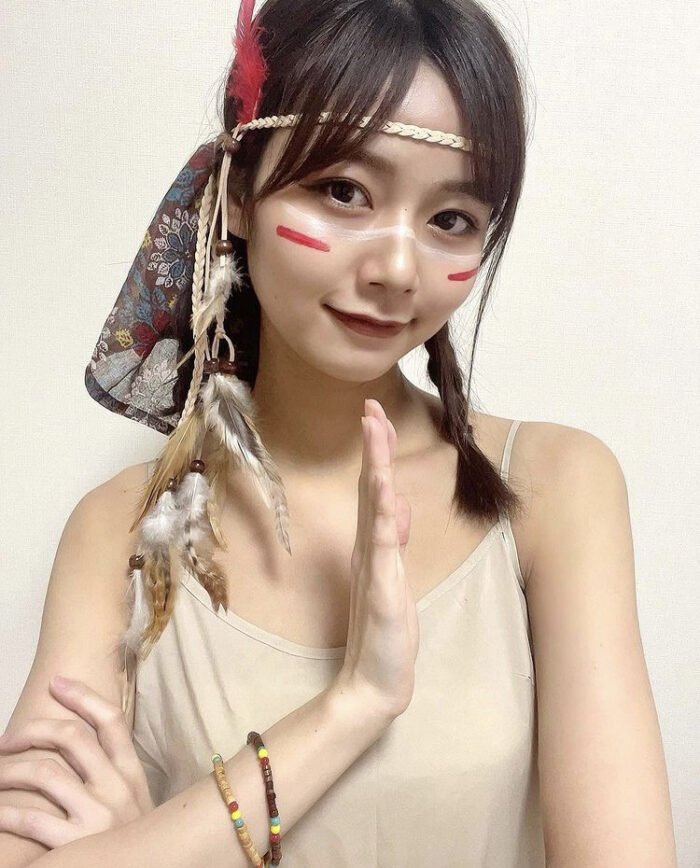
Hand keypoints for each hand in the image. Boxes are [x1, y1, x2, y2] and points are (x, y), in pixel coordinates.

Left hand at [0, 676, 153, 848]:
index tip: (56, 682)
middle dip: (33, 730)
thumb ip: (113, 772)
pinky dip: (6, 810)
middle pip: (72, 738)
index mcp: (131, 773)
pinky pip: (31, 818)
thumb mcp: (134, 800)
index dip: (82, 696)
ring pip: (45, 773)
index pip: (111, 721)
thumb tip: (79, 739)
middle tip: (8, 739)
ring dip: (9, 770)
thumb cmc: (128, 839)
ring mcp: (97, 817)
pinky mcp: (76, 846)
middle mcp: (117, 788)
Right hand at [335, 398, 417, 718]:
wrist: (376, 680)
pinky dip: (383, 517)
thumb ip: (393, 540)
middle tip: (370, 407)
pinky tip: (386, 492)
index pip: (376, 490)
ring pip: (374, 508)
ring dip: (376, 468)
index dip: (377, 452)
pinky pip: (383, 547)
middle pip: (371, 488)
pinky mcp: (380, 589)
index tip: (376, 416)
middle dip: (374, 446)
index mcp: (373, 545)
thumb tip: (398, 504)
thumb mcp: (394, 577)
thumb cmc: (385, 630)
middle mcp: (368, 549)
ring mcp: (373, 567)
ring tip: (375, 432)